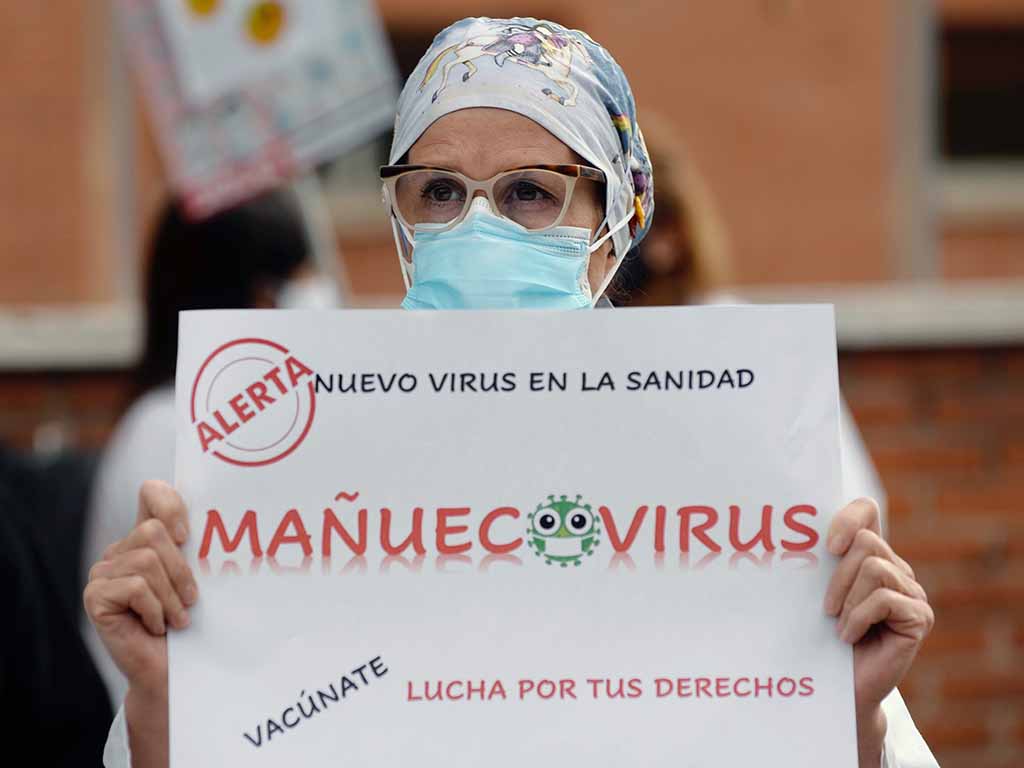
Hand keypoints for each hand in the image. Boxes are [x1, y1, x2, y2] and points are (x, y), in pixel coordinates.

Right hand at [83, 480, 196, 767]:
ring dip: (171, 596)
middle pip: (153, 531)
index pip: (151, 492)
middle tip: (191, 600)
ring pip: (146, 560)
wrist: (173, 672)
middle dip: (181, 570)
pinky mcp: (95, 596)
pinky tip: (156, 626)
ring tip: (177, 618)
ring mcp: (103, 572)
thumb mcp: (200, 578)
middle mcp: (120, 550)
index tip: (187, 535)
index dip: (170, 503)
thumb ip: (197, 548)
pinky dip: (154, 609)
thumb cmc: (192, 624)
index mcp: (146, 538)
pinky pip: (135, 586)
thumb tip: (222, 518)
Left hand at [824, 498, 933, 766]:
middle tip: (825, 608)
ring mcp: (912, 592)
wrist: (837, 688)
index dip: (848, 518)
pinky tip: (849, 636)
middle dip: (837, 575)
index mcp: (870, 555)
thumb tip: (782, 532)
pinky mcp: (919, 617)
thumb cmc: (820, 638)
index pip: (866, 510)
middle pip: (866, 542)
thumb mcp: (813, 593)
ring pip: (874, 567)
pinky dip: (859, 618)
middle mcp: (896, 568)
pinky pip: (884, 599)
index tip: (828, 545)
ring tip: (838, 624)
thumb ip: (816, 563)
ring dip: (847, 599)